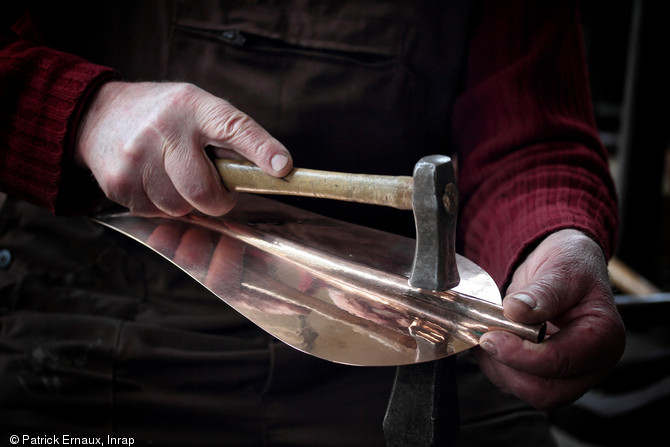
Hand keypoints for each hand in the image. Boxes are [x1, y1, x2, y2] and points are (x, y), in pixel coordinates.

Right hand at [75, 81, 291, 215]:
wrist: (97, 116)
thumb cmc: (161, 115)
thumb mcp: (196, 106)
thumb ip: (229, 133)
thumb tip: (270, 169)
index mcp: (192, 106)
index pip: (233, 127)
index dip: (261, 149)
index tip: (282, 167)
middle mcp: (163, 129)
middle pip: (203, 189)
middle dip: (217, 199)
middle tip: (216, 190)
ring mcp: (136, 157)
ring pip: (180, 207)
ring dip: (186, 202)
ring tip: (175, 176)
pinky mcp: (118, 182)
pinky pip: (156, 213)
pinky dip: (161, 205)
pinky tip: (153, 181)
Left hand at [474, 229, 625, 408]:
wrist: (565, 264)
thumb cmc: (571, 264)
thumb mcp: (562, 268)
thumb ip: (543, 292)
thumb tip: (517, 310)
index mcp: (603, 337)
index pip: (560, 362)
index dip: (520, 355)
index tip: (491, 337)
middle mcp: (591, 364)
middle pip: (546, 391)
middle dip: (508, 367)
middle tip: (485, 338)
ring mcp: (570, 373)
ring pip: (528, 391)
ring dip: (499, 367)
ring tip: (485, 334)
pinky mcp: (547, 374)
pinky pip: (518, 383)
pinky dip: (497, 367)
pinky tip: (490, 340)